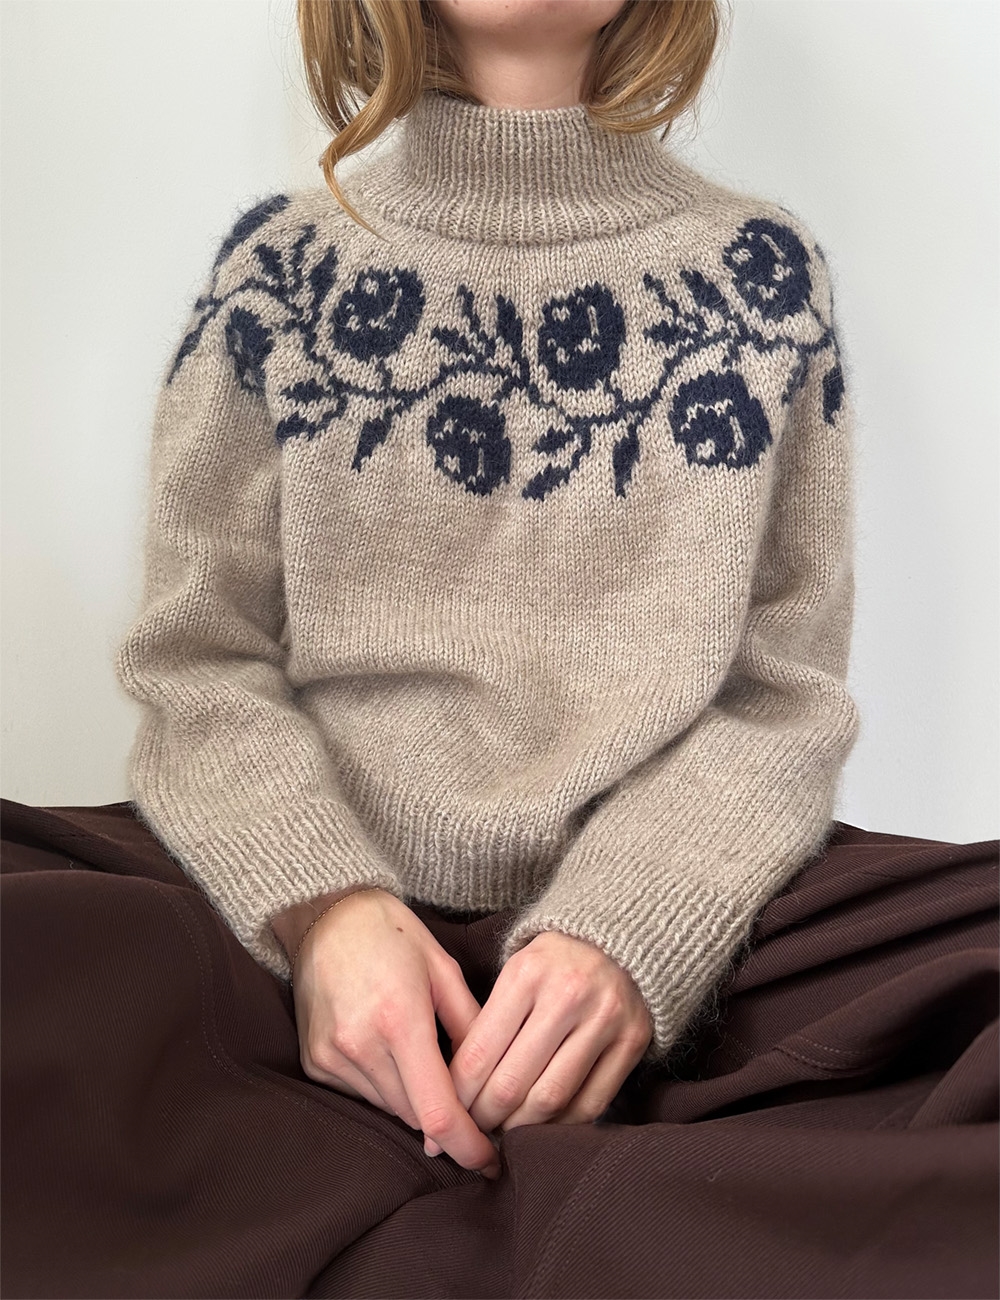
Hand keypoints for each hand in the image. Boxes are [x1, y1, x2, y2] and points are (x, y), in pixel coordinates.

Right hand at [272, 888, 501, 1178]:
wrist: (326, 915)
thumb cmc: (394, 934)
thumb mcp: (444, 969)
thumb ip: (472, 1028)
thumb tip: (491, 1086)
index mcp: (400, 1019)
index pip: (439, 1113)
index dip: (469, 1146)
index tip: (491, 1160)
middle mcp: (361, 1046)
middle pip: (417, 1117)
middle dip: (447, 1115)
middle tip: (467, 1094)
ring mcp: (332, 1058)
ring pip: (392, 1109)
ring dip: (415, 1099)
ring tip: (421, 1054)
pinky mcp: (315, 1063)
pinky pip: (364, 1095)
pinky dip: (386, 1086)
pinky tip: (389, 1048)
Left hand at [425, 930, 651, 1151]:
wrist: (619, 940)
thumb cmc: (553, 964)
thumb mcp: (515, 973)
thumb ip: (488, 1024)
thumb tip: (454, 1091)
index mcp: (526, 974)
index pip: (479, 1053)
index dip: (458, 1095)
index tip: (448, 1114)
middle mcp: (567, 995)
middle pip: (512, 1083)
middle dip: (485, 1118)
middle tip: (473, 1131)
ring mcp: (604, 1019)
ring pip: (551, 1099)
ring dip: (521, 1127)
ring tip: (505, 1132)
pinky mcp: (632, 1042)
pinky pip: (591, 1103)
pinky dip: (561, 1125)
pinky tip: (543, 1126)